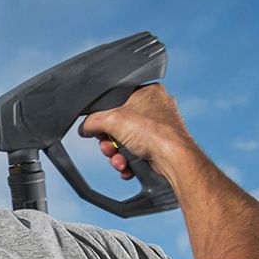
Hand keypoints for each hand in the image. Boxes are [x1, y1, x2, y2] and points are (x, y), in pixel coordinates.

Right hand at [78, 83, 193, 180]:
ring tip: (119, 161)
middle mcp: (155, 107)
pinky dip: (128, 161)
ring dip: (116, 154)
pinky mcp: (158, 144)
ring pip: (125, 140)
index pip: (116, 101)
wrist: (173, 158)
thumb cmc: (153, 133)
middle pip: (118, 124)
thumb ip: (91, 122)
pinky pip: (135, 151)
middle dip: (109, 141)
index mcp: (148, 92)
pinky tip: (127, 166)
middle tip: (108, 147)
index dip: (104, 116)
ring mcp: (158, 127)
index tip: (99, 128)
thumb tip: (84, 128)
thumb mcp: (111, 120)